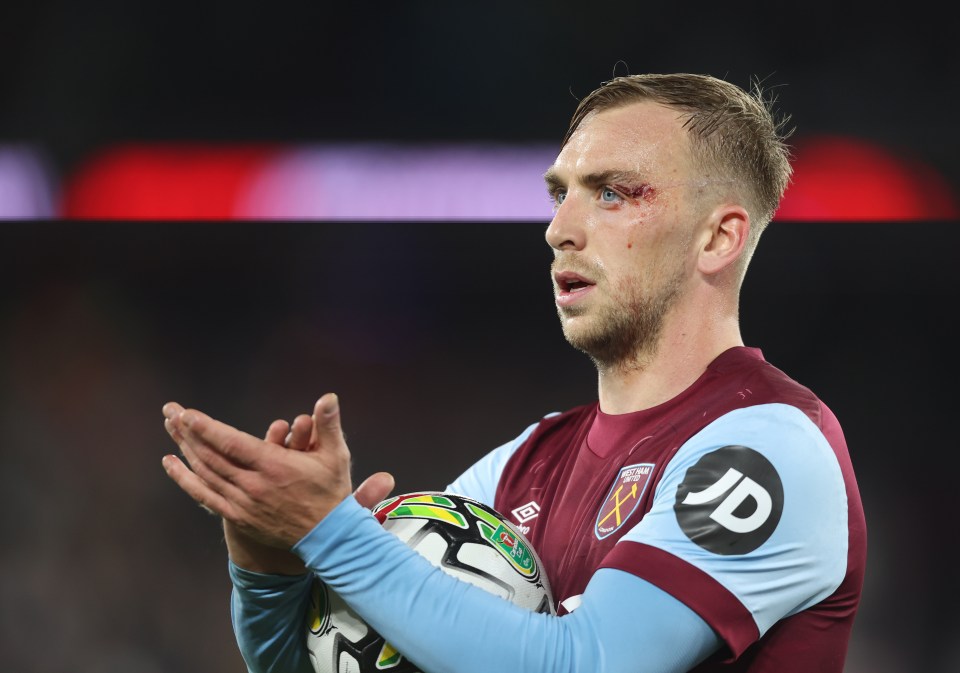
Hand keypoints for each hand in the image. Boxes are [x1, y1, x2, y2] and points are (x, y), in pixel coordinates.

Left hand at [162, 393, 391, 550]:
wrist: (327, 537)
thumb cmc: (331, 491)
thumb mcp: (335, 455)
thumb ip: (328, 424)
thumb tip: (329, 397)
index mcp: (274, 467)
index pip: (232, 444)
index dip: (207, 428)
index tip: (187, 414)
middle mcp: (253, 485)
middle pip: (211, 456)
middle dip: (188, 432)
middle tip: (171, 411)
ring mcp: (242, 503)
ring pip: (205, 473)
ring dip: (185, 449)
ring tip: (170, 428)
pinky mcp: (237, 517)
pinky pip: (204, 496)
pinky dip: (185, 479)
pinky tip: (170, 463)